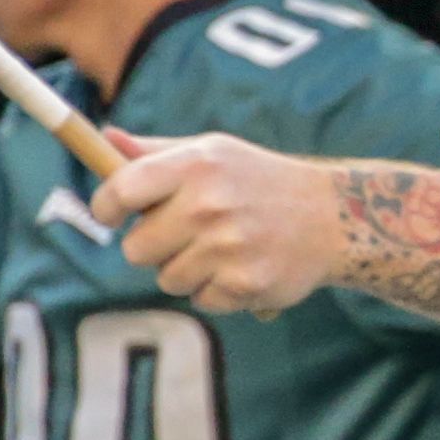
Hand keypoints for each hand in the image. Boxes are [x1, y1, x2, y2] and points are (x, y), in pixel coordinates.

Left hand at [95, 132, 352, 315]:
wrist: (333, 216)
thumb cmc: (259, 181)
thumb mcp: (213, 153)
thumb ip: (156, 153)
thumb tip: (105, 139)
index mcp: (197, 164)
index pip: (121, 190)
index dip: (105, 208)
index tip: (111, 215)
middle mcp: (210, 203)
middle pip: (135, 249)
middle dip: (153, 247)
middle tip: (186, 234)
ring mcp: (229, 246)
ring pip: (167, 279)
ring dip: (186, 271)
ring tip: (222, 250)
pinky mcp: (246, 283)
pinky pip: (200, 300)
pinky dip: (216, 291)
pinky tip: (242, 268)